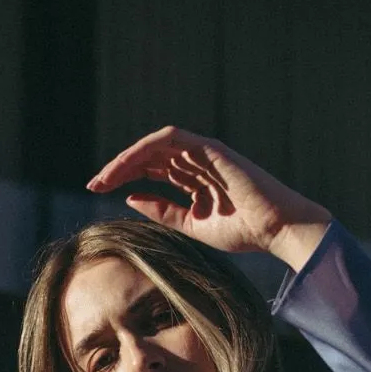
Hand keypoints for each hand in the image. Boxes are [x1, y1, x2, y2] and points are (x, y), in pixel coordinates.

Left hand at [86, 127, 331, 270]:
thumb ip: (163, 211)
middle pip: (149, 157)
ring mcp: (203, 152)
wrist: (277, 228)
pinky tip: (124, 167)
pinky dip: (144, 150)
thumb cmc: (244, 231)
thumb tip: (131, 197)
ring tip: (103, 179)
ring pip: (154, 147)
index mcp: (195, 179)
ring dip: (126, 160)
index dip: (125, 178)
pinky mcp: (209, 148)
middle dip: (119, 169)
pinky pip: (168, 139)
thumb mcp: (192, 225)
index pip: (153, 171)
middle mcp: (197, 161)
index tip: (101, 192)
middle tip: (93, 185)